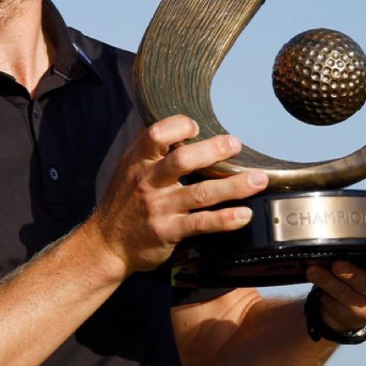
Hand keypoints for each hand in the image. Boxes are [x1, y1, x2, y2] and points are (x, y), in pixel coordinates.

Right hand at [87, 114, 267, 274]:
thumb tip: (178, 122)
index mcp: (138, 161)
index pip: (156, 134)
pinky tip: (244, 214)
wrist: (107, 243)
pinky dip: (225, 219)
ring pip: (200, 193)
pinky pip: (201, 224)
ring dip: (232, 186)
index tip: (197, 125)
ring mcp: (159, 207)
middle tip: (235, 144)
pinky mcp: (168, 231)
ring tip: (258, 180)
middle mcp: (147, 181)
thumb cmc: (123, 201)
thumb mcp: (128, 168)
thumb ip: (150, 147)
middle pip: (182, 160)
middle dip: (213, 150)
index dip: (178, 126)